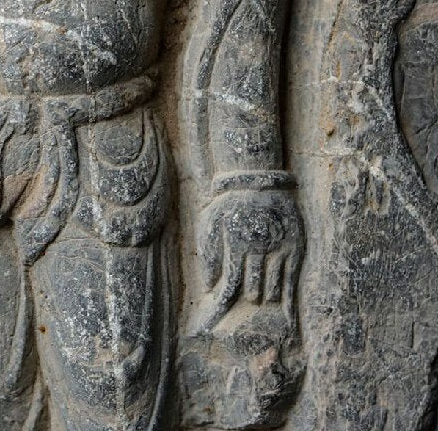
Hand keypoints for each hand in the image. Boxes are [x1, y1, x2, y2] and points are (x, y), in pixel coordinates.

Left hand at [196, 187, 303, 332]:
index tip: (211, 325)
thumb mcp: (209, 222)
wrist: (258, 178)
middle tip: (245, 299)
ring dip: (264, 297)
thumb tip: (210, 287)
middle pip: (252, 292)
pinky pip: (291, 282)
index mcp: (237, 242)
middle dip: (246, 298)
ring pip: (272, 290)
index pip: (230, 286)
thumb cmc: (228, 203)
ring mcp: (279, 248)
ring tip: (259, 296)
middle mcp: (259, 248)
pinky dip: (288, 304)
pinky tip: (288, 322)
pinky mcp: (295, 248)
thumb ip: (208, 255)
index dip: (220, 308)